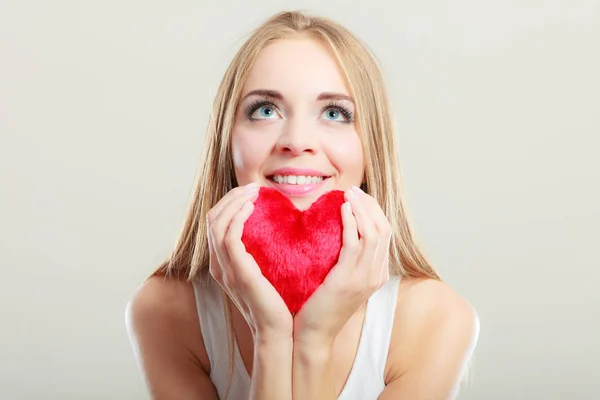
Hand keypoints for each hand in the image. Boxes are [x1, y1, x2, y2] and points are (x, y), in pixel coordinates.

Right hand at [207, 182, 292, 341]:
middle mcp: (219, 266)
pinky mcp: (238, 273)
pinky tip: (252, 208)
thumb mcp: (265, 275)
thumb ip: (260, 255)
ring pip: (217, 224)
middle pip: (212, 219)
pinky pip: (229, 237)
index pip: (215, 223)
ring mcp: (226, 270)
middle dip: (231, 197)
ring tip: (254, 192)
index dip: (230, 203)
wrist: (278, 333)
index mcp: (223, 265)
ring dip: (234, 202)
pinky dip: (237, 217)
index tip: (251, 192)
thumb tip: (274, 233)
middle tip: (253, 187)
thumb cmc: (277, 305)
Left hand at [293, 185, 391, 344]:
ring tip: (348, 194)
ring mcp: (364, 279)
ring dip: (362, 209)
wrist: (313, 334)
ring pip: (374, 233)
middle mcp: (376, 275)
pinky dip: (351, 222)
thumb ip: (347, 259)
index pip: (385, 234)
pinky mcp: (348, 279)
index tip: (358, 197)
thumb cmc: (321, 305)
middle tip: (353, 190)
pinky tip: (341, 209)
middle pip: (384, 229)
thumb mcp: (341, 279)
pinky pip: (355, 243)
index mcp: (377, 274)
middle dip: (370, 205)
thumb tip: (341, 231)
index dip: (374, 211)